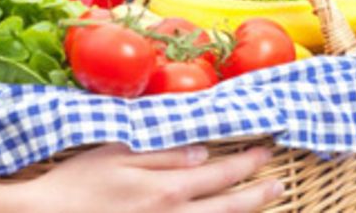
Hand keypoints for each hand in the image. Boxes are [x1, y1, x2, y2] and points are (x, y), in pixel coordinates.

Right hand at [7, 143, 283, 212]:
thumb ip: (161, 153)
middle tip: (279, 183)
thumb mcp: (115, 155)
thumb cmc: (75, 186)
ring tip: (268, 203)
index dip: (246, 162)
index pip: (219, 173)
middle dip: (257, 193)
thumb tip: (202, 150)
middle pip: (228, 206)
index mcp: (166, 189)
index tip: (266, 150)